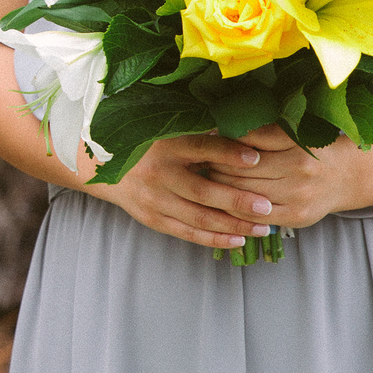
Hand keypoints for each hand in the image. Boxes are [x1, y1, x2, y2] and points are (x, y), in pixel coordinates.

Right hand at [99, 133, 281, 248]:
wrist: (104, 167)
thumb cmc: (149, 145)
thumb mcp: (170, 132)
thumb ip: (202, 134)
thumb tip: (245, 134)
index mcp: (166, 145)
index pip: (200, 148)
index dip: (228, 153)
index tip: (257, 158)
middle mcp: (159, 173)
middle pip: (203, 191)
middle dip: (238, 201)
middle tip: (267, 207)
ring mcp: (154, 199)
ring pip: (199, 217)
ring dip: (233, 225)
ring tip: (261, 228)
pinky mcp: (153, 219)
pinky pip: (188, 233)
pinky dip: (214, 239)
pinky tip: (238, 240)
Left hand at [216, 124, 372, 228]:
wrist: (350, 175)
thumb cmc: (314, 148)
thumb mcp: (294, 131)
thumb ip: (263, 130)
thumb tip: (220, 128)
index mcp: (297, 141)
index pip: (249, 141)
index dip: (223, 140)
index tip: (207, 138)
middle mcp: (299, 168)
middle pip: (243, 169)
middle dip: (216, 164)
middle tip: (200, 160)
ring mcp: (299, 195)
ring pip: (246, 192)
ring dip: (222, 187)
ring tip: (207, 178)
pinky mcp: (297, 216)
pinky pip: (256, 215)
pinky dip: (236, 209)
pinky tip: (224, 202)